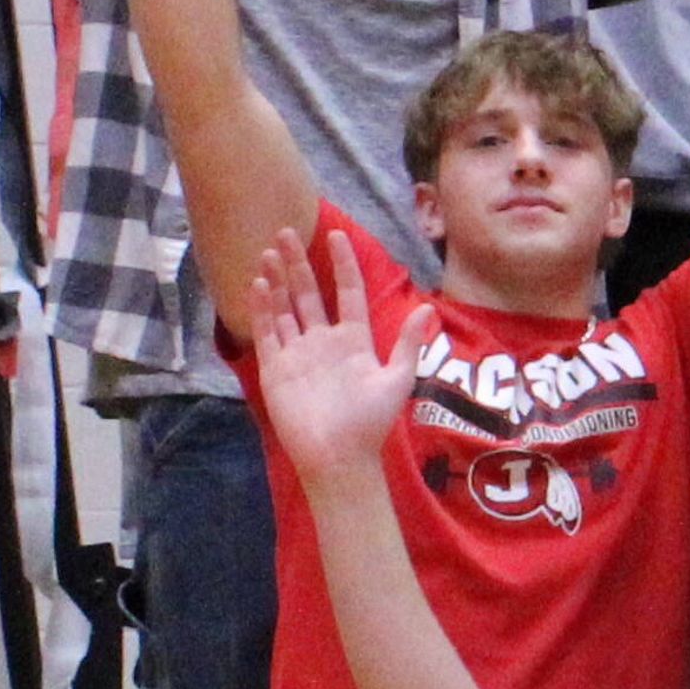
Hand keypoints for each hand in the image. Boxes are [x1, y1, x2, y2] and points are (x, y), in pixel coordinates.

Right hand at [245, 226, 420, 487]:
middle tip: (287, 231)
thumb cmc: (370, 422)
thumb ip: (408, 343)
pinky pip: (267, 332)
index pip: (347, 293)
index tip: (336, 236)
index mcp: (354, 341)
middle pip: (308, 293)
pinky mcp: (275, 367)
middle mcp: (323, 341)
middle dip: (299, 263)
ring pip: (284, 307)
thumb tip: (430, 309)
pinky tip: (260, 284)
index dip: (343, 265)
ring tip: (268, 250)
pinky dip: (262, 309)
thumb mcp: (396, 379)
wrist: (340, 457)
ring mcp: (297, 353)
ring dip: (277, 280)